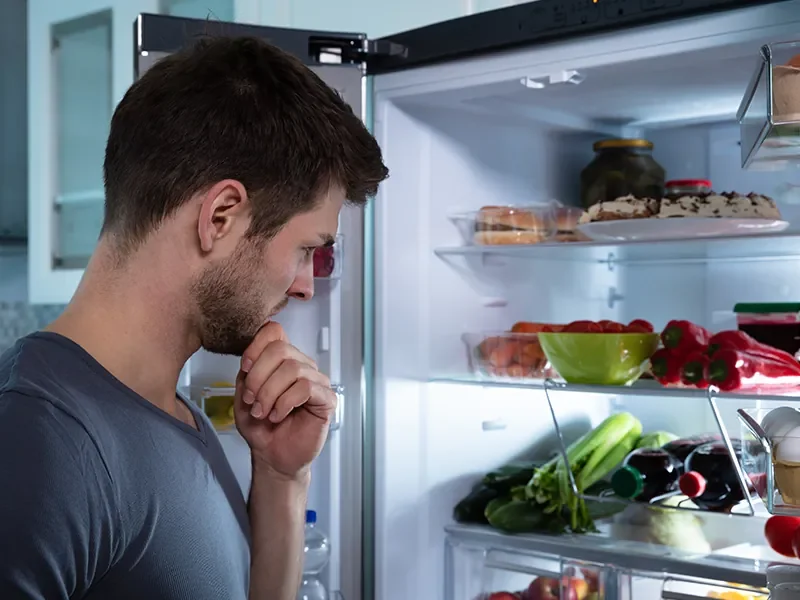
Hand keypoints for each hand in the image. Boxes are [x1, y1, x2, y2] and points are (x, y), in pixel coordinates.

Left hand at [234, 322, 335, 479]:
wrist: (271, 455)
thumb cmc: (260, 427)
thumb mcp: (243, 395)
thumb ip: (247, 373)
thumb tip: (252, 358)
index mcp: (282, 360)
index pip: (275, 331)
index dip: (257, 345)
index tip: (245, 367)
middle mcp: (301, 365)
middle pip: (280, 350)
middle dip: (259, 376)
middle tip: (250, 399)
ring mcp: (316, 381)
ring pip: (292, 369)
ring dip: (269, 393)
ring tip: (262, 412)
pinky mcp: (326, 399)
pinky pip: (305, 388)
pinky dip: (285, 403)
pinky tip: (278, 415)